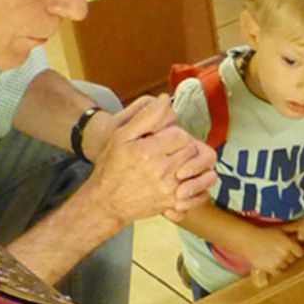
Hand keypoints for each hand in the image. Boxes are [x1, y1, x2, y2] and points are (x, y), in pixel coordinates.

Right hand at [87, 96, 216, 225]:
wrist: (106, 201)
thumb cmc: (111, 167)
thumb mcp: (121, 136)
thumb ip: (145, 117)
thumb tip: (164, 99)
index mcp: (148, 151)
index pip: (180, 135)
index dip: (175, 134)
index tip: (165, 138)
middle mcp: (161, 170)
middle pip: (190, 151)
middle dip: (184, 147)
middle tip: (172, 149)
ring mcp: (168, 189)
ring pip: (195, 169)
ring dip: (190, 163)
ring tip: (177, 162)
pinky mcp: (172, 203)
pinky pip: (197, 191)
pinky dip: (196, 184)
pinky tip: (185, 179)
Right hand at [239, 224, 303, 274]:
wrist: (249, 239)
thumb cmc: (265, 233)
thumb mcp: (280, 229)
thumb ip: (293, 231)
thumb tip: (303, 231)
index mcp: (289, 244)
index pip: (300, 253)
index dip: (296, 252)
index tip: (291, 250)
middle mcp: (285, 253)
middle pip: (292, 260)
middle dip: (288, 256)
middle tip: (279, 251)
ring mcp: (278, 262)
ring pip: (285, 266)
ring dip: (281, 263)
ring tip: (273, 256)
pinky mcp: (270, 268)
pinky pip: (278, 272)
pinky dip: (275, 269)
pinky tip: (270, 262)